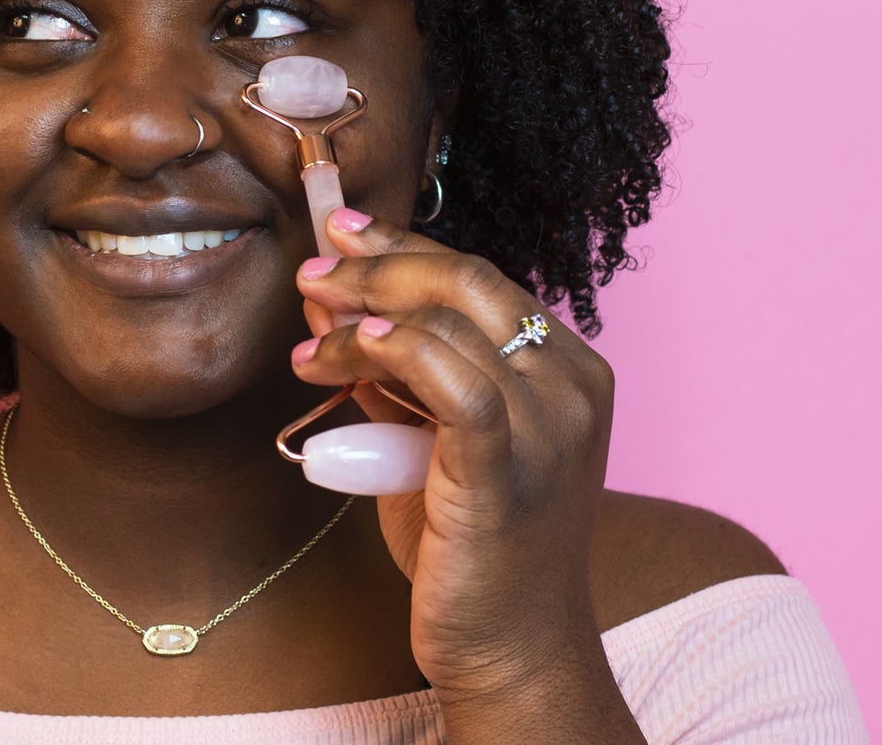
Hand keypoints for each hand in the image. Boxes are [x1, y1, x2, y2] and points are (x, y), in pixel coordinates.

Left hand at [291, 209, 618, 718]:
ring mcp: (551, 423)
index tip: (343, 232)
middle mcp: (572, 384)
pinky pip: (451, 379)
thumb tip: (326, 301)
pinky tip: (350, 350)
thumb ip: (391, 370)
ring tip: (309, 338)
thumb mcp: (430, 436)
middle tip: (314, 268)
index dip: (404, 247)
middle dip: (377, 264)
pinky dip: (395, 351)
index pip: (479, 279)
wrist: (511, 650)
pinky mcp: (512, 464)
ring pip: (449, 321)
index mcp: (568, 368)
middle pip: (467, 281)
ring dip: (361, 315)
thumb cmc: (471, 544)